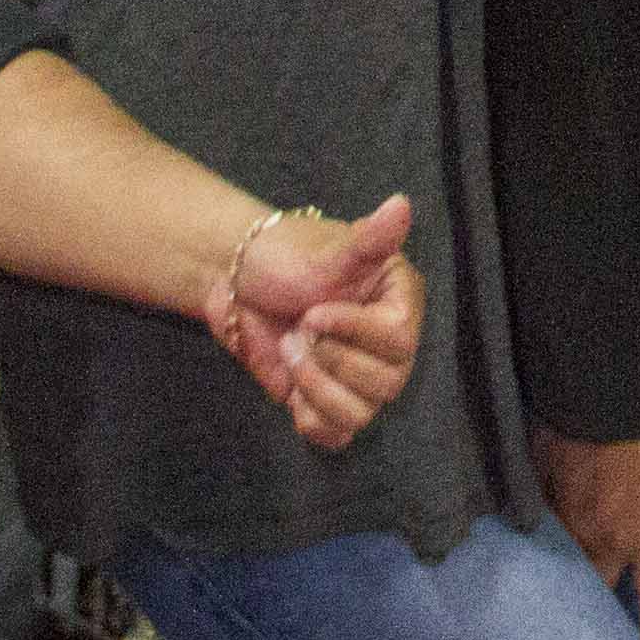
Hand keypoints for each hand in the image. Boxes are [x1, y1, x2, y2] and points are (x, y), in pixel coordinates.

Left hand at [205, 195, 421, 450]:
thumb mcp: (329, 250)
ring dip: (314, 386)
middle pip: (385, 384)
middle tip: (297, 328)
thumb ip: (369, 238)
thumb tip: (401, 204)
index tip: (313, 311)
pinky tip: (292, 389)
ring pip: (359, 414)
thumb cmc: (288, 256)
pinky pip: (336, 435)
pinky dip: (310, 418)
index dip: (353, 332)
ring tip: (290, 350)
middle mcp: (391, 348)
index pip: (399, 339)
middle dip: (328, 359)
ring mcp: (361, 380)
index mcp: (400, 304)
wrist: (238, 283)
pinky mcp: (330, 404)